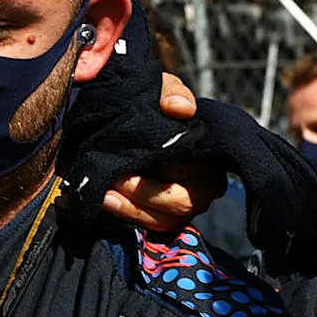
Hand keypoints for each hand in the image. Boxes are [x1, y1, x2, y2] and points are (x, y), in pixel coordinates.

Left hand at [97, 71, 210, 235]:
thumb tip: (180, 108)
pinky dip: (129, 216)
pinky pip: (154, 227)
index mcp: (211, 153)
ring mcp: (187, 204)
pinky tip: (105, 201)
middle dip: (145, 191)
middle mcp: (206, 184)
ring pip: (167, 218)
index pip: (194, 167)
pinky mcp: (167, 216)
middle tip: (115, 176)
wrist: (126, 123)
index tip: (138, 154)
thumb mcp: (159, 90)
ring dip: (133, 207)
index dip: (167, 165)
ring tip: (105, 193)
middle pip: (182, 200)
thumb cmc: (150, 106)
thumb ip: (170, 90)